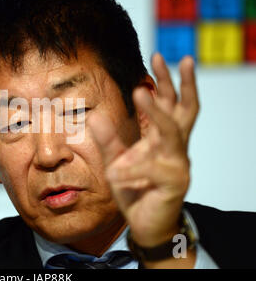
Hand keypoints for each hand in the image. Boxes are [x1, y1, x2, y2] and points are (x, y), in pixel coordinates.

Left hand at [89, 54, 198, 248]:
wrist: (145, 223)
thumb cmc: (134, 189)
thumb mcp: (116, 161)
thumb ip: (107, 140)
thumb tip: (95, 116)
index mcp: (162, 140)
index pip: (170, 105)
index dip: (167, 81)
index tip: (157, 57)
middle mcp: (175, 148)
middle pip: (184, 111)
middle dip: (181, 84)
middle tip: (174, 59)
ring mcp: (178, 165)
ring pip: (172, 133)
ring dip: (156, 112)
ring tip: (139, 92)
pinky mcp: (174, 184)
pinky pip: (153, 170)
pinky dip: (132, 168)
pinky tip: (114, 172)